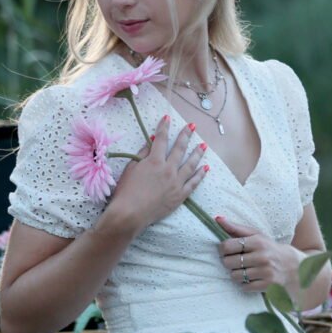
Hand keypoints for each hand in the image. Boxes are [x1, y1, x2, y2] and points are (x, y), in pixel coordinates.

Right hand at [109, 115, 208, 230]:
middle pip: (180, 149)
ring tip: (203, 145)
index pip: (161, 139)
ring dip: (198, 153)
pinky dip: (200, 174)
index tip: (168, 117)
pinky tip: (205, 168)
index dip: (164, 127)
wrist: (130, 214)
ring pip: (191, 164)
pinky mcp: (180, 196)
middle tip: (192, 126)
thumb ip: (142, 154)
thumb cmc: (126, 191)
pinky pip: (194, 183)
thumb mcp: (130, 169)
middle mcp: (168, 169)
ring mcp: (176, 183)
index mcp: (154, 161)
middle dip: (186, 135)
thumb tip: (151, 140)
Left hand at [216, 217, 295, 292]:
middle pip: (228, 262)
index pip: (227, 246)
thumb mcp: (256, 235)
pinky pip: (244, 287)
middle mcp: (261, 257)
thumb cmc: (268, 248)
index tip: (227, 250)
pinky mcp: (267, 285)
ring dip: (237, 274)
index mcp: (257, 242)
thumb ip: (235, 228)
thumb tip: (217, 219)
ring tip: (245, 269)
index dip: (223, 249)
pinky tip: (252, 278)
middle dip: (229, 262)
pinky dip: (245, 284)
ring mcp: (265, 272)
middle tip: (236, 260)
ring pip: (234, 276)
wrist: (292, 265)